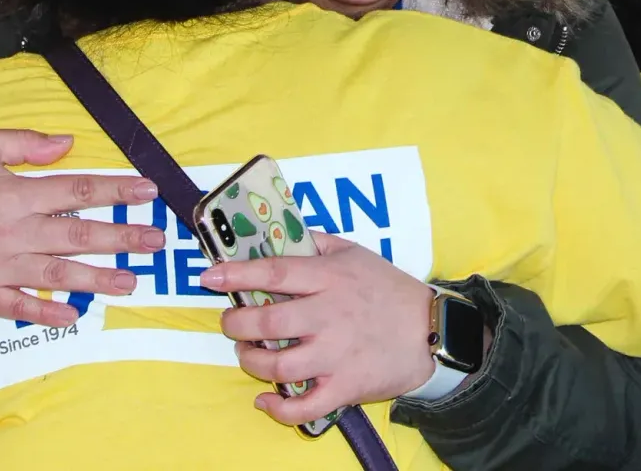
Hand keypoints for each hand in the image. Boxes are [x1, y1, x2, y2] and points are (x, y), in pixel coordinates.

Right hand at [0, 129, 164, 326]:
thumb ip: (23, 142)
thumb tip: (67, 143)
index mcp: (17, 194)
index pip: (79, 191)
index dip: (116, 190)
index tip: (149, 191)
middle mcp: (16, 233)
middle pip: (79, 236)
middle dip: (122, 238)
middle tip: (156, 242)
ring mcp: (0, 267)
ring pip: (58, 275)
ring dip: (97, 279)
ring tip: (131, 282)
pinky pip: (20, 308)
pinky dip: (46, 314)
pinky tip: (74, 317)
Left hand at [203, 231, 433, 424]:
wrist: (431, 330)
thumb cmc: (389, 288)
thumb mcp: (355, 252)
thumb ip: (316, 241)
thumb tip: (280, 232)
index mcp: (329, 277)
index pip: (274, 272)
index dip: (236, 274)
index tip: (209, 277)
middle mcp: (329, 315)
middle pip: (268, 322)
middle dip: (237, 325)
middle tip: (233, 324)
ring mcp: (336, 354)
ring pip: (279, 366)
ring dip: (252, 362)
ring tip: (248, 356)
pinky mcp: (345, 386)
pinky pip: (305, 406)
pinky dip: (279, 408)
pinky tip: (265, 401)